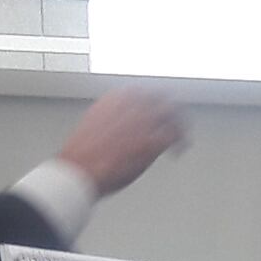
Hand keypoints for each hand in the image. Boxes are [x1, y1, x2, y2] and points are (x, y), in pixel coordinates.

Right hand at [58, 88, 185, 196]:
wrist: (78, 169)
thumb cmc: (84, 154)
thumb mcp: (97, 123)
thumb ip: (116, 118)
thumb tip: (127, 123)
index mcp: (117, 97)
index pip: (147, 91)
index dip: (157, 102)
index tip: (161, 112)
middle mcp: (132, 104)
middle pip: (164, 99)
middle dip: (173, 111)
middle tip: (178, 124)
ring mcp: (143, 122)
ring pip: (174, 115)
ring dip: (181, 126)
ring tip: (182, 139)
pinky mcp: (150, 141)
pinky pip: (174, 135)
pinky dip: (180, 143)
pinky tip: (178, 152)